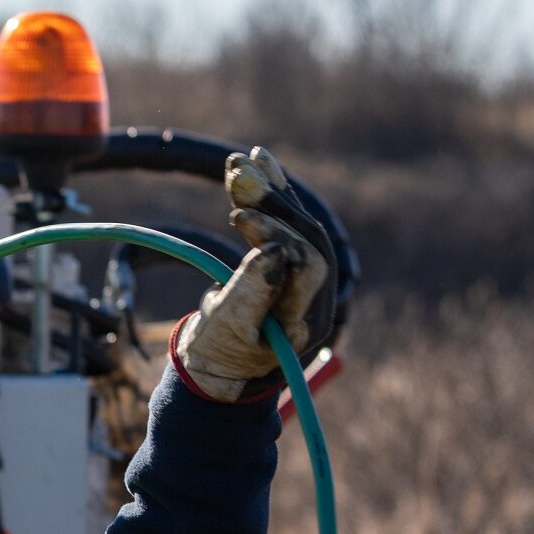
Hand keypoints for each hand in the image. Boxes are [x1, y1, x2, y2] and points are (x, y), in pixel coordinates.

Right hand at [173, 147, 329, 400]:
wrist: (217, 372)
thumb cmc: (216, 357)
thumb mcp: (224, 332)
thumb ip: (250, 294)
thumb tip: (273, 247)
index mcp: (305, 320)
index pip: (306, 264)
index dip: (276, 234)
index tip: (236, 219)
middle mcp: (316, 298)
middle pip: (307, 238)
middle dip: (273, 202)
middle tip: (238, 171)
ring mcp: (307, 283)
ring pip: (298, 227)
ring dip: (270, 191)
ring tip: (240, 161)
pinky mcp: (291, 268)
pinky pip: (287, 225)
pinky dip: (271, 195)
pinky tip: (255, 163)